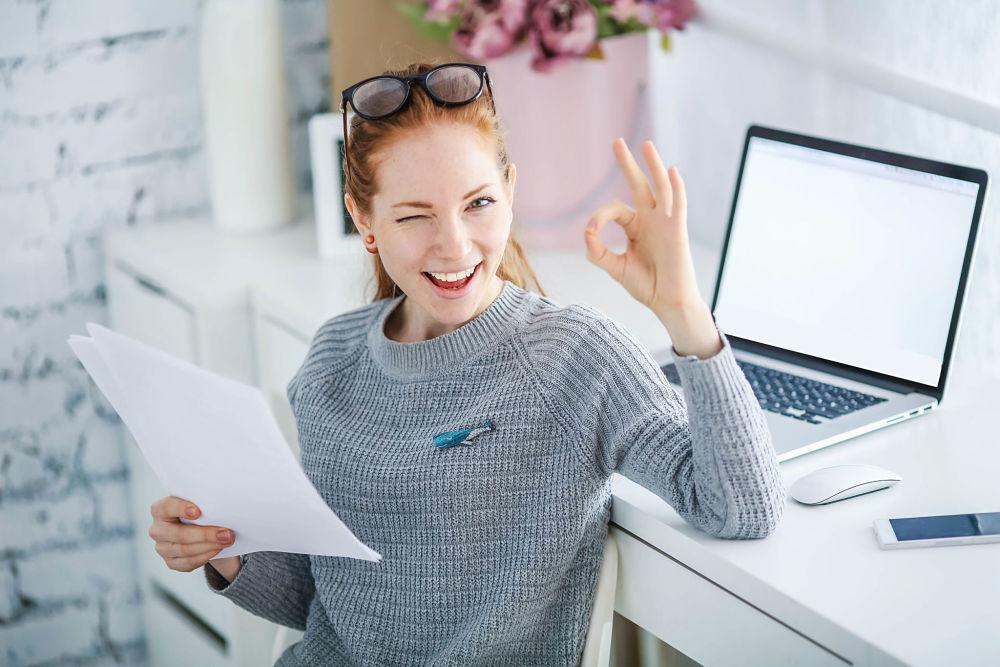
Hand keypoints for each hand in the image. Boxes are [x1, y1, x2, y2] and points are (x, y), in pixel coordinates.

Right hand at [148, 496, 239, 575]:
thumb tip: (222, 502)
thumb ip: (202, 500)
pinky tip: (217, 549)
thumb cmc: (199, 510)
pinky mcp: (171, 562)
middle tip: (226, 533)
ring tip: (227, 540)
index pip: (166, 508)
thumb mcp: (198, 502)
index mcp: (160, 509)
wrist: (199, 527)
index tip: (198, 512)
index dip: (180, 509)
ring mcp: (162, 548)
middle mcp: (158, 530)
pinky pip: (188, 563)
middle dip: (206, 534)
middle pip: (180, 534)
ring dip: (209, 546)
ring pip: (185, 550)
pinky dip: (205, 556)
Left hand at [584, 138, 702, 313]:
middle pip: (639, 185)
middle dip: (628, 164)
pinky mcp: (678, 230)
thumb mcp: (615, 267)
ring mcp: (665, 222)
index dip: (600, 217)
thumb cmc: (645, 285)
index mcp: (635, 227)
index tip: (592, 233)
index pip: (615, 209)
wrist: (667, 302)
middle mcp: (650, 219)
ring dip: (653, 166)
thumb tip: (587, 232)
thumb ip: (598, 252)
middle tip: (616, 142)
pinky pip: (678, 204)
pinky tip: (671, 171)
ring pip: (660, 188)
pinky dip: (676, 187)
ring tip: (646, 145)